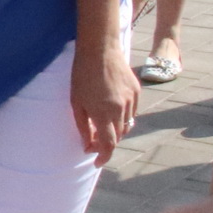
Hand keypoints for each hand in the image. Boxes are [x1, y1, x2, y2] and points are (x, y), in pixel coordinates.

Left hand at [72, 41, 136, 163]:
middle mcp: (121, 110)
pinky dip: (123, 117)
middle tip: (92, 142)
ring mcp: (131, 100)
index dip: (103, 156)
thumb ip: (82, 126)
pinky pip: (132, 112)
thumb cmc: (82, 75)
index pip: (108, 145)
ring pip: (127, 125)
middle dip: (106, 143)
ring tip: (102, 125)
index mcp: (103, 114)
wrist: (100, 50)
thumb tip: (87, 144)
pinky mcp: (136, 91)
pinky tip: (112, 111)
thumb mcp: (76, 103)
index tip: (97, 162)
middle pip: (118, 137)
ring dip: (115, 130)